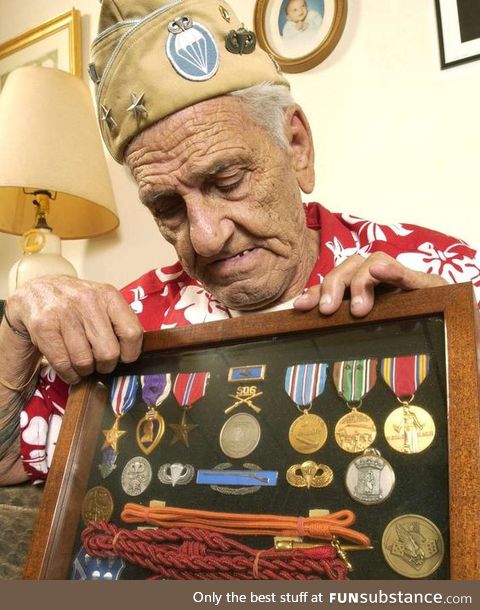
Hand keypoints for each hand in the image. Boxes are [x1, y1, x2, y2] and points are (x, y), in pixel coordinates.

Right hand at [6, 275, 142, 383]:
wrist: (36, 291)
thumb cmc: (76, 302)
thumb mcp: (101, 301)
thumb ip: (119, 321)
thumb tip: (133, 354)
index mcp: (108, 295)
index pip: (132, 333)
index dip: (130, 353)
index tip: (124, 357)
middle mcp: (87, 301)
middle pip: (108, 352)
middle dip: (106, 365)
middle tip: (100, 363)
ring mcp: (64, 313)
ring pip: (84, 361)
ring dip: (85, 371)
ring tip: (83, 365)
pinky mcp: (43, 326)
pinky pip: (63, 364)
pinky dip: (69, 374)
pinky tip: (69, 369)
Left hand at [293, 252, 446, 316]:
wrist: (444, 316)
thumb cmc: (402, 323)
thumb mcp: (369, 325)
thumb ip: (344, 323)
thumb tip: (309, 334)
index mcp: (359, 286)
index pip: (332, 282)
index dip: (314, 291)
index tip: (300, 306)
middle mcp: (374, 275)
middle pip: (347, 267)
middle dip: (332, 286)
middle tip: (327, 311)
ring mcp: (397, 276)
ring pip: (372, 261)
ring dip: (360, 282)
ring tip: (358, 309)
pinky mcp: (421, 282)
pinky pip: (404, 272)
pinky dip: (390, 270)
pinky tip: (378, 269)